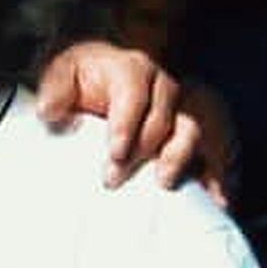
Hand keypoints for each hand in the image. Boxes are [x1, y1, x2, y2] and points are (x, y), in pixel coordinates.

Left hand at [34, 39, 210, 200]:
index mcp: (132, 69)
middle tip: (113, 178)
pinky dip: (216, 173)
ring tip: (164, 184)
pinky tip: (216, 198)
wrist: (99, 79)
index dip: (126, 124)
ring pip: (192, 131)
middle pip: (162, 119)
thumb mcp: (62, 73)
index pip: (134, 94)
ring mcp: (181, 109)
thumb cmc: (82, 78)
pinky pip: (212, 150)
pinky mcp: (189, 133)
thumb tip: (50, 110)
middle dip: (141, 150)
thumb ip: (55, 88)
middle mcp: (163, 87)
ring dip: (179, 159)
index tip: (114, 152)